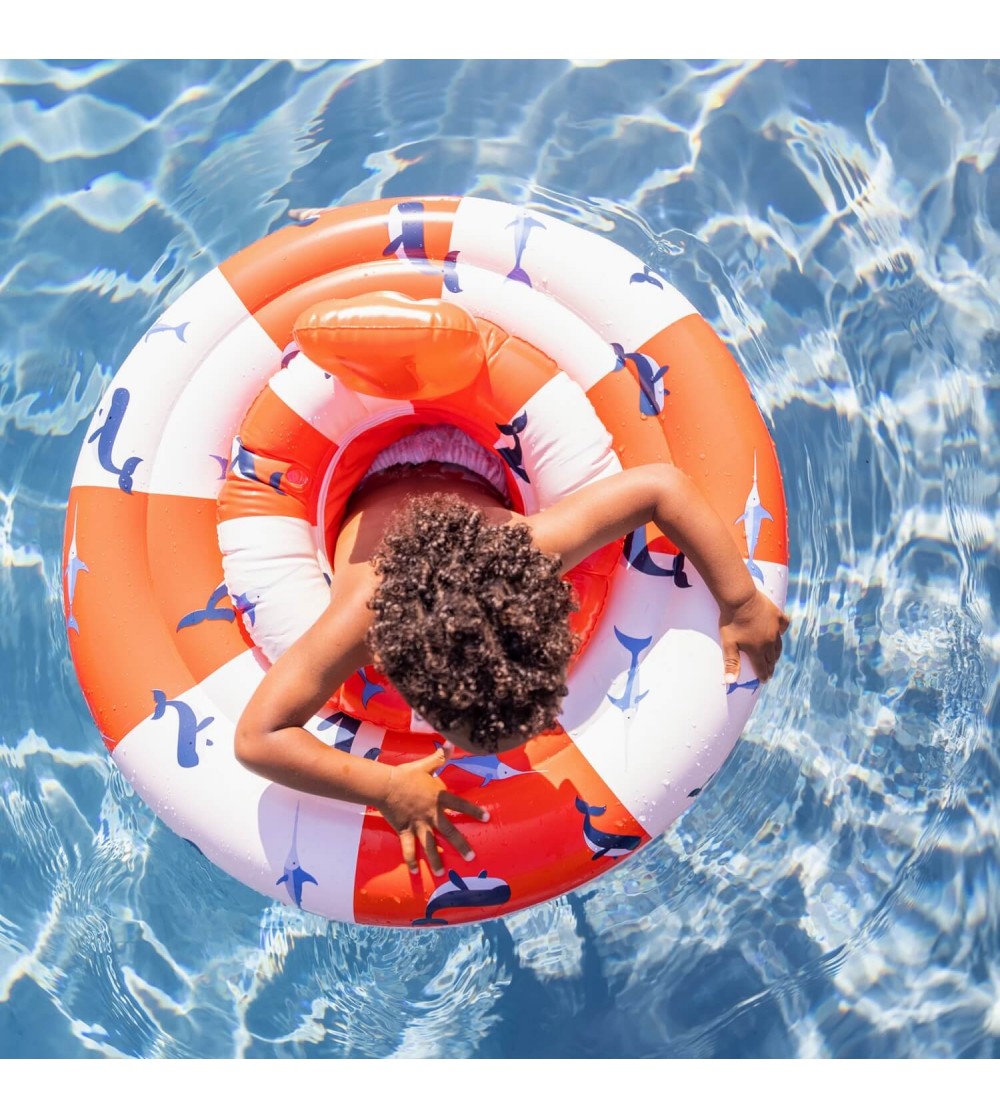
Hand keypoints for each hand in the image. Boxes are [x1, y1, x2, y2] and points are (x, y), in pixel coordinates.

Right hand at [378, 748, 488, 875]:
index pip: (461, 805)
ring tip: (443, 873)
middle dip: (460, 845)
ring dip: (436, 859)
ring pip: (430, 844)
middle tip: (471, 858)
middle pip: (449, 831)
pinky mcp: (404, 830)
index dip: (474, 812)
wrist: (386, 784)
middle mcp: (431, 814)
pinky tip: (415, 872)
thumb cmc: (406, 774)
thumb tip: (451, 742)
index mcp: (439, 798)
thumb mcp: (426, 765)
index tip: (487, 819)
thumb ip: (440, 757)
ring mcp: (418, 824)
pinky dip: (411, 860)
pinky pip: (408, 848)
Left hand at [719, 590, 789, 683]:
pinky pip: (784, 626)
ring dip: (776, 653)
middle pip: (772, 658)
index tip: (764, 680)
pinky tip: (780, 633)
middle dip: (770, 666)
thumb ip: (731, 662)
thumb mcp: (728, 643)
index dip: (763, 675)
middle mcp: (769, 641)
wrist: (740, 598)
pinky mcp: (777, 616)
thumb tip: (730, 682)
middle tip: (769, 671)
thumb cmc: (731, 621)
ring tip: (774, 658)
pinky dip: (782, 631)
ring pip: (779, 645)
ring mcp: (775, 628)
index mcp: (757, 650)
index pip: (762, 667)